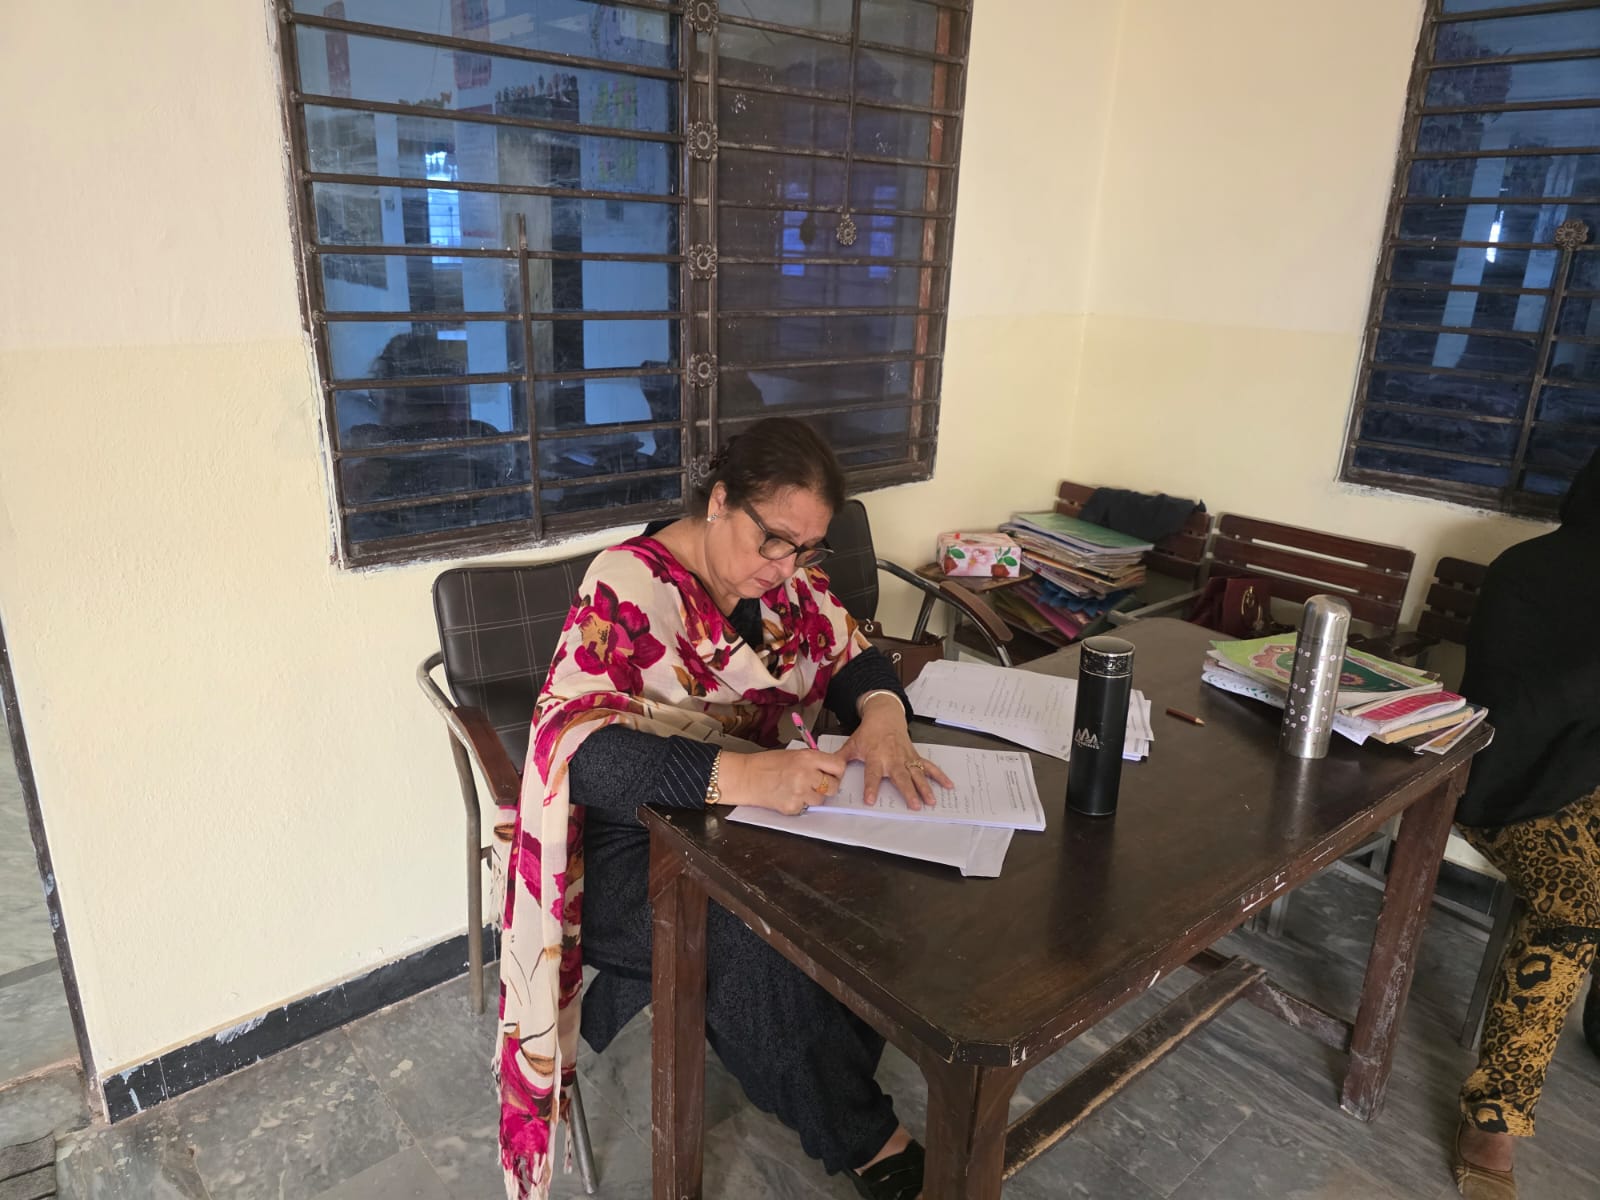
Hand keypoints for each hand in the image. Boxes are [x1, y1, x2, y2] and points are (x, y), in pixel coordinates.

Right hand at [718, 748, 847, 815]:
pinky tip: (787, 795)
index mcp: (808, 758)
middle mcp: (806, 774)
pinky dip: (799, 804)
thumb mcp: (794, 754)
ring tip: (797, 789)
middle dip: (827, 786)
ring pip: (820, 800)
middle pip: (833, 786)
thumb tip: (831, 769)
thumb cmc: (767, 764)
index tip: (832, 773)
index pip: (839, 766)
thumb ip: (814, 761)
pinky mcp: (792, 807)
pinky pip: (805, 808)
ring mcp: (799, 792)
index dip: (837, 772)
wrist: (746, 777)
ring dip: (812, 797)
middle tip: (815, 784)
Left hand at [838, 700, 952, 810]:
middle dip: (908, 791)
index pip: (872, 774)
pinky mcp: (915, 756)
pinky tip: (949, 785)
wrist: (885, 716)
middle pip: (900, 777)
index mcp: (875, 757)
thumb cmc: (867, 733)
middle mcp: (892, 759)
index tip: (870, 800)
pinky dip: (939, 775)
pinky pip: (928, 766)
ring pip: (917, 774)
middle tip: (915, 805)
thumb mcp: (851, 744)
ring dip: (925, 787)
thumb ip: (840, 759)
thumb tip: (826, 769)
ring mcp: (906, 758)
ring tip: (931, 802)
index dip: (871, 787)